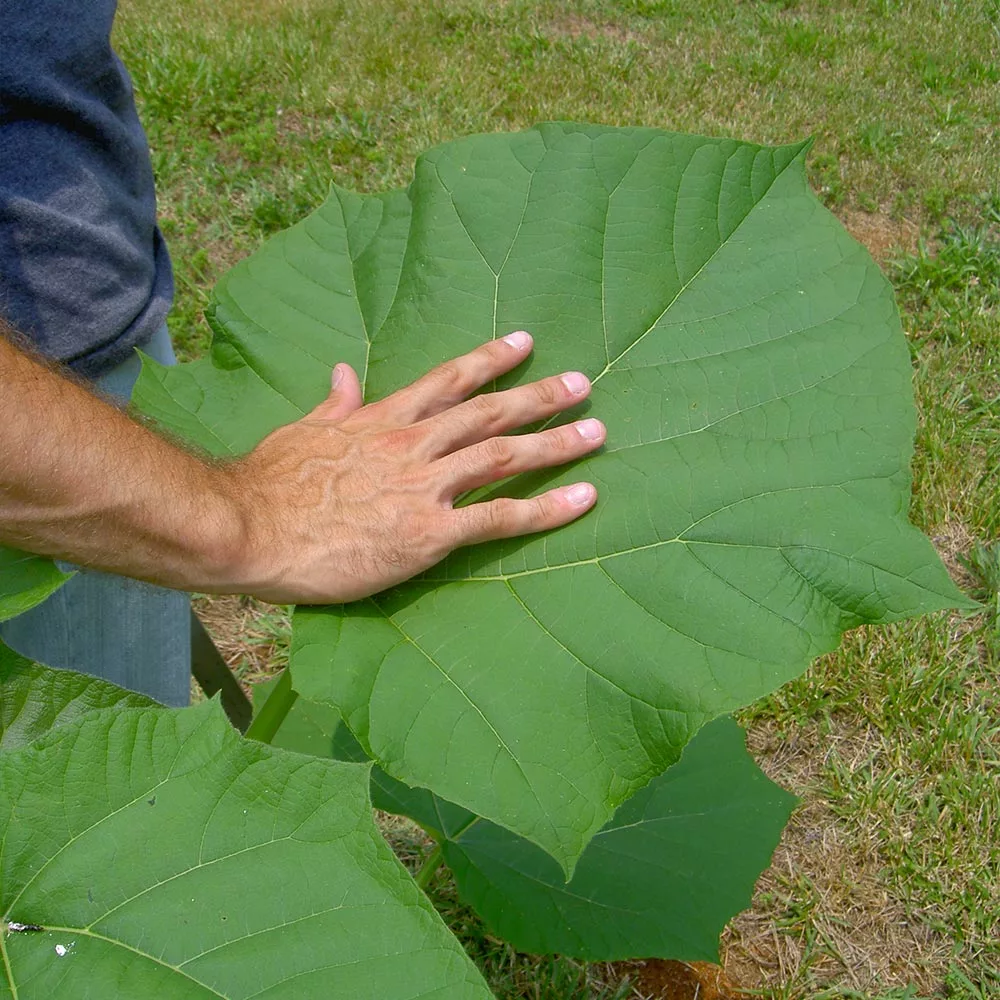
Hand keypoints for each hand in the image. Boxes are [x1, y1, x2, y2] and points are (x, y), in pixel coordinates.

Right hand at [225, 332, 604, 603]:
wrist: (248, 527)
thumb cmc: (268, 483)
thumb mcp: (300, 431)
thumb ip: (334, 405)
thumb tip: (344, 372)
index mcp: (381, 420)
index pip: (447, 381)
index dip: (490, 360)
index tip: (526, 343)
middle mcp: (411, 445)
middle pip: (489, 413)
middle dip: (539, 396)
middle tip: (583, 386)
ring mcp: (423, 487)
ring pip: (503, 456)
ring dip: (554, 442)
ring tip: (597, 432)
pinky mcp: (428, 534)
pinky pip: (497, 517)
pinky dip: (544, 508)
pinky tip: (582, 500)